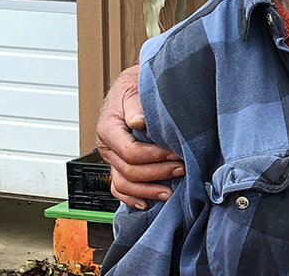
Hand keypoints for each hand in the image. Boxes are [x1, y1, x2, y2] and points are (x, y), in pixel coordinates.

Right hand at [95, 64, 182, 208]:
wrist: (134, 84)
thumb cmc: (136, 85)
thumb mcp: (135, 87)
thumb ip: (136, 104)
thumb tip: (139, 120)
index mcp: (109, 127)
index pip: (129, 152)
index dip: (154, 157)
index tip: (175, 154)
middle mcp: (107, 146)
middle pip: (129, 170)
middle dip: (157, 173)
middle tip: (182, 169)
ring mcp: (111, 157)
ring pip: (123, 183)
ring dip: (147, 190)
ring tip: (170, 192)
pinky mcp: (117, 164)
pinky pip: (119, 188)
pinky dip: (131, 198)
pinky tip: (146, 204)